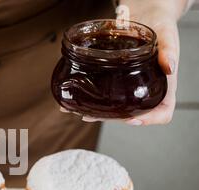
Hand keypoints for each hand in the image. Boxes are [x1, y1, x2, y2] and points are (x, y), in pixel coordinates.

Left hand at [61, 0, 184, 125]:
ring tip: (80, 111)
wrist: (146, 14)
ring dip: (98, 112)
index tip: (132, 119)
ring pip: (116, 107)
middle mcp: (145, 90)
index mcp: (162, 85)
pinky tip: (75, 100)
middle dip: (112, 118)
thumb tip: (170, 66)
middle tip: (92, 116)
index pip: (162, 112)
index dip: (149, 119)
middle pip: (133, 114)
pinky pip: (105, 94)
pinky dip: (90, 99)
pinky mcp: (116, 80)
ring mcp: (130, 87)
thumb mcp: (168, 35)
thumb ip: (169, 50)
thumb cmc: (161, 25)